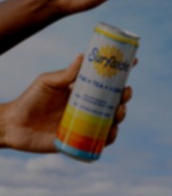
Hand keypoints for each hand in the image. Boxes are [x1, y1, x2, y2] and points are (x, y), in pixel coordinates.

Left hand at [0, 54, 132, 152]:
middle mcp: (88, 106)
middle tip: (125, 93)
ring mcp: (86, 123)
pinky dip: (110, 137)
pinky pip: (101, 140)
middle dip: (126, 96)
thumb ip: (65, 73)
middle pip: (115, 100)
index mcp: (84, 90)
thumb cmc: (30, 100)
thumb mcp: (48, 82)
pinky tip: (111, 132)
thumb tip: (82, 56)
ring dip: (121, 115)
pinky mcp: (81, 140)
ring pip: (112, 119)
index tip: (134, 62)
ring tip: (118, 112)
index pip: (107, 81)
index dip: (122, 72)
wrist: (13, 125)